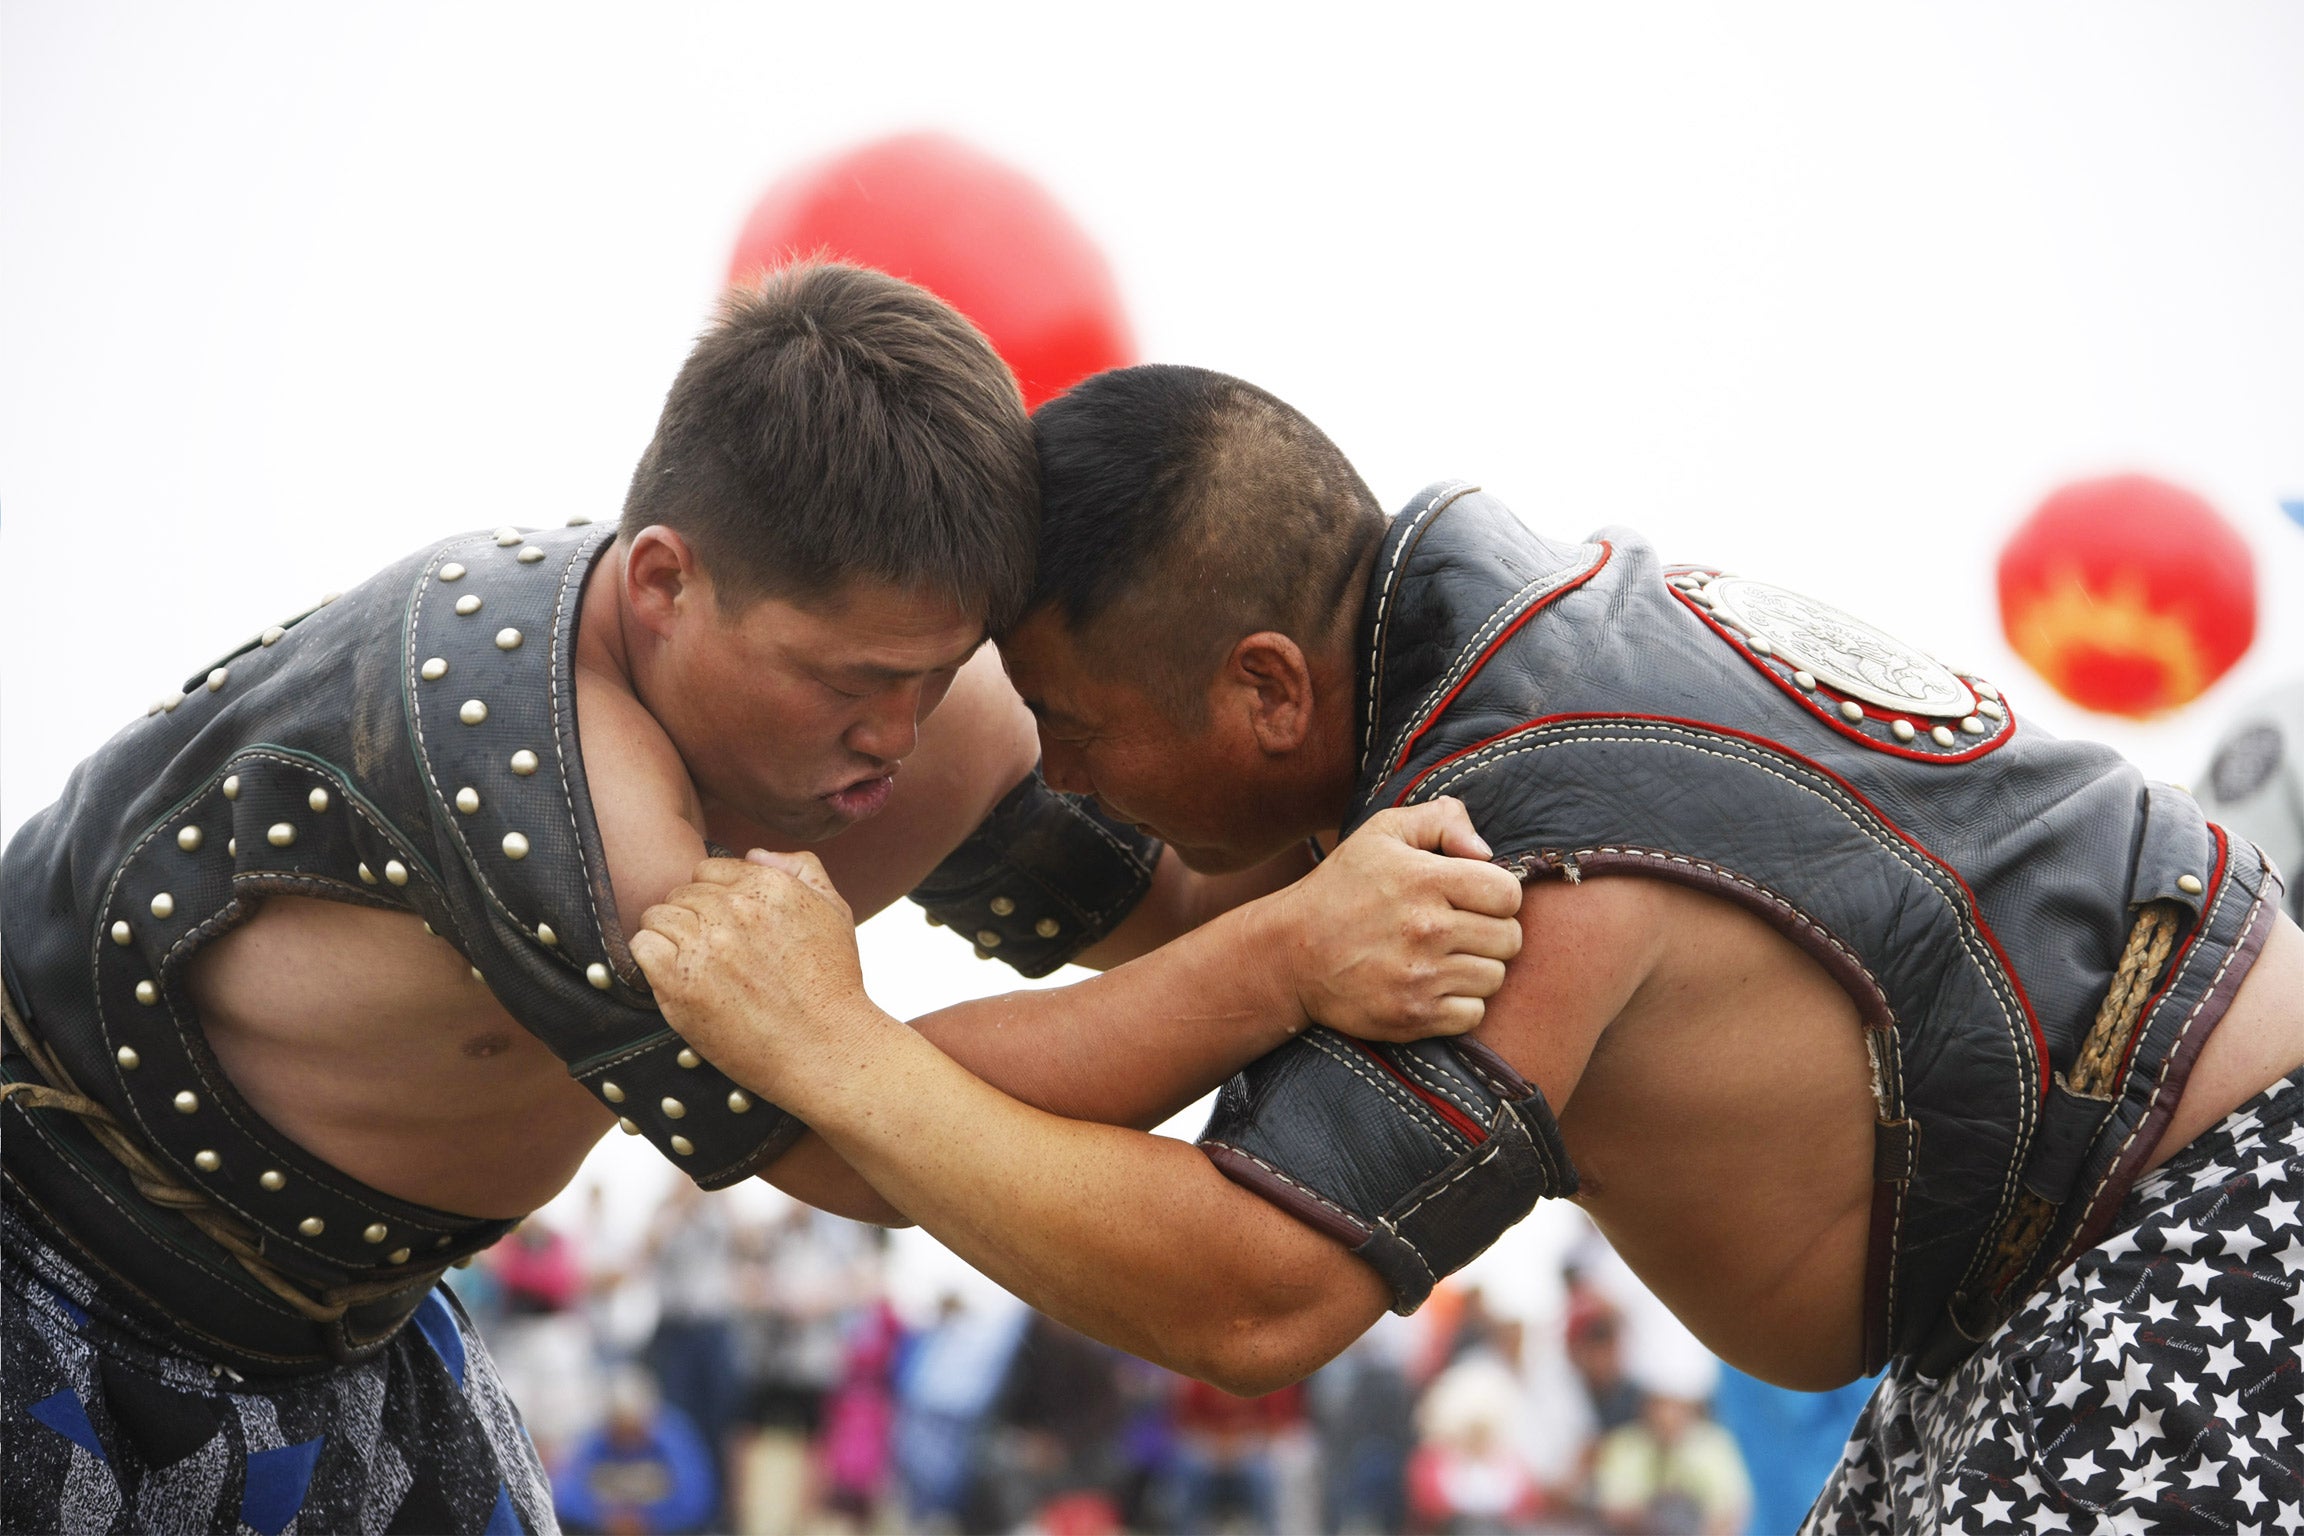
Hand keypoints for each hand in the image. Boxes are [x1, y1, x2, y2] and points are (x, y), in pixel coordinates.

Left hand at [629, 851, 876, 1109]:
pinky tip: (675, 977)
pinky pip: (642, 946)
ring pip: (657, 916)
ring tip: (693, 966)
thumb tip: (754, 852)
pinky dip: (650, 959)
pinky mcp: (681, 981)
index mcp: (768, 885)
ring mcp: (705, 943)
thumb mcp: (834, 911)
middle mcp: (734, 908)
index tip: (724, 926)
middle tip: (711, 953)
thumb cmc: (832, 984)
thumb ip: (802, 869)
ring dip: (669, 938)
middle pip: (681, 893)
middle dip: (691, 918)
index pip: (710, 869)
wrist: (825, 1047)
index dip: (713, 898)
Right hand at [1271, 797, 1523, 1041]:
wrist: (1290, 954)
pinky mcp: (1413, 1016)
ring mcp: (1420, 977)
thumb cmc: (1343, 887)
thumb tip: (1488, 853)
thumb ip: (1444, 820)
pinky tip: (1433, 986)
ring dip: (1476, 968)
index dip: (1497, 895)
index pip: (1509, 894)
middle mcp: (1426, 929)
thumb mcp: (1384, 832)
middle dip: (1492, 932)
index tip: (1472, 898)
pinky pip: (1473, 1014)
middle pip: (1510, 939)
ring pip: (1495, 978)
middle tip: (1459, 930)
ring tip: (1443, 957)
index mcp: (1424, 879)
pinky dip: (1460, 1004)